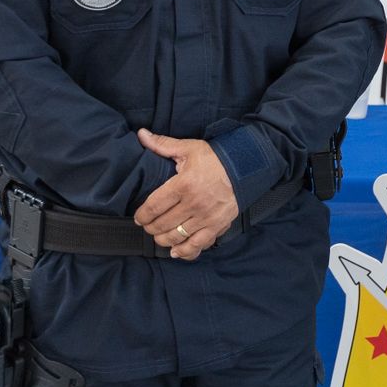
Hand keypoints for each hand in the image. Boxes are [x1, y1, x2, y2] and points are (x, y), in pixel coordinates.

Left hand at [133, 129, 240, 260]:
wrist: (247, 167)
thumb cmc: (215, 158)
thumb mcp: (189, 148)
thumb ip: (163, 144)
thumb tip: (141, 134)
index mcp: (183, 184)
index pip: (153, 207)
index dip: (142, 215)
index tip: (139, 217)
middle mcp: (194, 204)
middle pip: (161, 225)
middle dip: (150, 228)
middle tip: (148, 225)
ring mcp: (206, 217)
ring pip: (176, 237)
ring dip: (163, 239)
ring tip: (160, 235)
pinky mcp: (217, 226)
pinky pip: (198, 245)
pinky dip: (185, 251)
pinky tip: (176, 251)